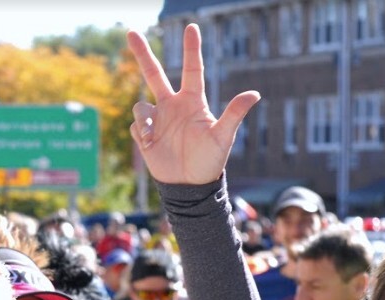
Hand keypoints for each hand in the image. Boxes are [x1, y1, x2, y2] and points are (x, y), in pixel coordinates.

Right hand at [126, 25, 259, 184]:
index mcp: (192, 102)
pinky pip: (135, 125)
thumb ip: (234, 114)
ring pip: (140, 105)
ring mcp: (157, 120)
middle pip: (154, 74)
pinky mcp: (145, 135)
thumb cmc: (209, 162)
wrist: (189, 186)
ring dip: (144, 119)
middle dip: (142, 53)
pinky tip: (151, 145)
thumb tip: (254, 94)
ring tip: (153, 137)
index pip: (191, 69)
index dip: (191, 48)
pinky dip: (141, 132)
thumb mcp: (223, 137)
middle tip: (130, 32)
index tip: (192, 27)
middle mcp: (172, 106)